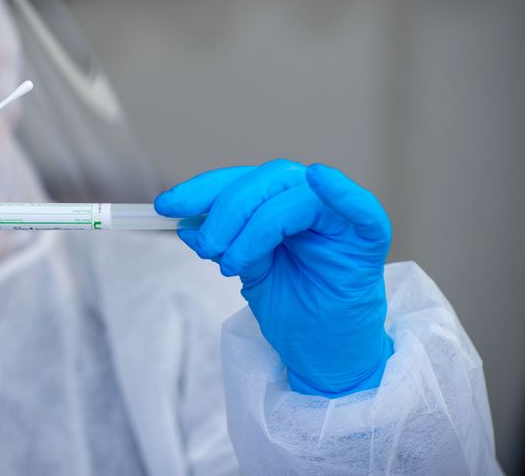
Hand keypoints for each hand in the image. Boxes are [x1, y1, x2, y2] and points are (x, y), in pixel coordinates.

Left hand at [155, 160, 393, 396]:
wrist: (328, 355)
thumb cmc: (295, 310)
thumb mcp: (248, 271)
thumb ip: (225, 241)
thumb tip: (185, 222)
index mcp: (281, 204)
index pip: (241, 181)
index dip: (202, 189)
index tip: (166, 206)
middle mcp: (311, 202)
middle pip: (265, 181)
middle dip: (225, 210)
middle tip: (205, 247)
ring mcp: (341, 218)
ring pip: (293, 195)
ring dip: (253, 225)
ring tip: (233, 263)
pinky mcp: (368, 239)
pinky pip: (359, 208)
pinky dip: (340, 192)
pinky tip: (319, 180)